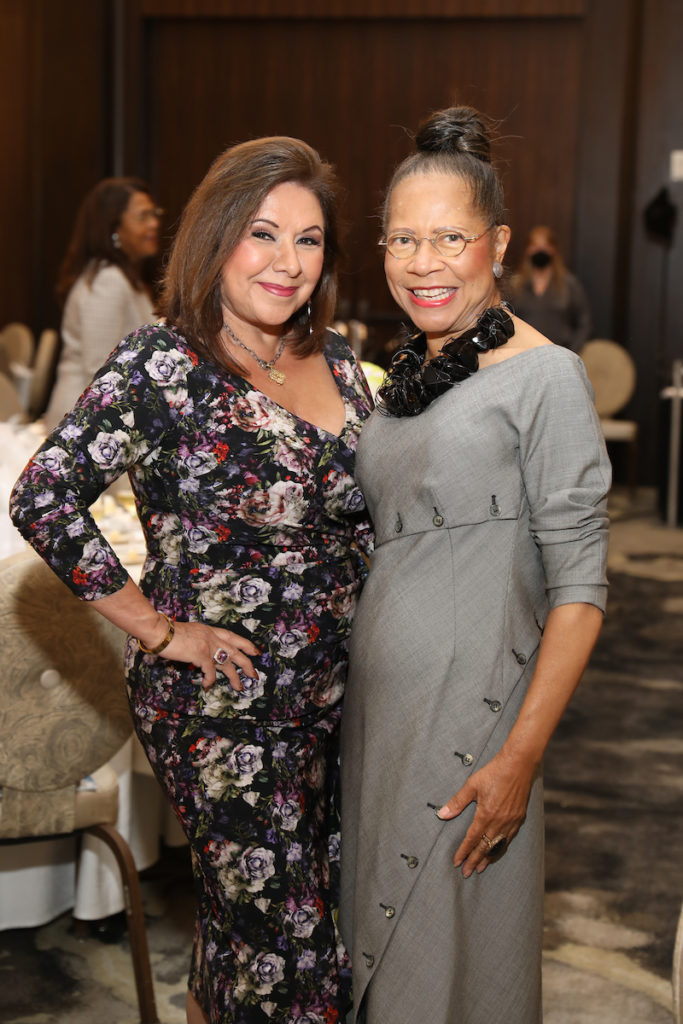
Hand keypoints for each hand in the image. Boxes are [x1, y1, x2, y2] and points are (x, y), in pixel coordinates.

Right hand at [160, 619, 259, 691]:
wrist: (159, 631)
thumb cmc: (168, 633)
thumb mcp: (189, 633)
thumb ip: (198, 641)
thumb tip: (200, 654)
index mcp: (209, 630)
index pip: (232, 637)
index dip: (245, 644)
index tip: (254, 652)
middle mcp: (212, 637)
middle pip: (236, 650)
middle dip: (247, 663)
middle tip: (254, 675)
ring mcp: (208, 645)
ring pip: (228, 663)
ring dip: (234, 677)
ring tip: (239, 687)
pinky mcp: (200, 654)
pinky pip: (210, 671)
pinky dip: (210, 680)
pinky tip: (207, 686)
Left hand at [436, 748, 536, 877]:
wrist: (518, 765)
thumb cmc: (494, 772)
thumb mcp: (472, 785)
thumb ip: (457, 802)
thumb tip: (442, 814)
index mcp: (486, 815)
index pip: (472, 839)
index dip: (463, 852)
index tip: (457, 862)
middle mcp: (499, 822)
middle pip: (484, 847)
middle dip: (474, 861)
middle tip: (467, 873)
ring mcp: (511, 821)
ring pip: (498, 846)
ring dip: (488, 858)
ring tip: (481, 867)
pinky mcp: (519, 818)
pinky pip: (509, 839)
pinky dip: (501, 848)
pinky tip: (497, 851)